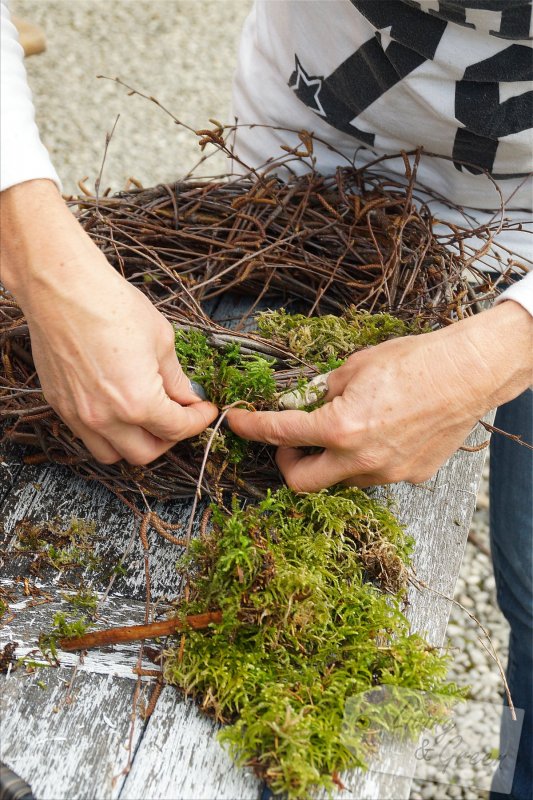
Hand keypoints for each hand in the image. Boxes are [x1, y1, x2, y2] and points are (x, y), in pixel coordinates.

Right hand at [1, 180, 217, 463]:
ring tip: (148, 420)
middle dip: (169, 439)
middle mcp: (107, 417)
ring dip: (135, 443)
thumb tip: (187, 397)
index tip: (204, 410)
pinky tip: (119, 409)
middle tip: (179, 417)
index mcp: (138, 402)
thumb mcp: (161, 340)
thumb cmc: (112, 306)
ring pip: (113, 454)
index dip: (197, 421)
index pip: (177, 429)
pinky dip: (108, 433)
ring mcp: (79, 415)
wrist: (63, 288)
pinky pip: (87, 436)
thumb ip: (175, 378)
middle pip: (146, 453)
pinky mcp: (60, 405)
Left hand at [228, 303, 532, 490]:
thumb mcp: (355, 366)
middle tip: (292, 442)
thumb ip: (323, 390)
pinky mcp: (411, 476)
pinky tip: (383, 433)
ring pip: (340, 479)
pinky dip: (366, 459)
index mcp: (340, 428)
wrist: (468, 373)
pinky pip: (375, 475)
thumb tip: (306, 401)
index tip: (238, 424)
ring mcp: (387, 473)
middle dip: (287, 462)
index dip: (252, 428)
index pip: (281, 433)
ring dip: (330, 460)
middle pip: (301, 482)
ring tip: (348, 428)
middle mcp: (360, 460)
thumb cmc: (414, 361)